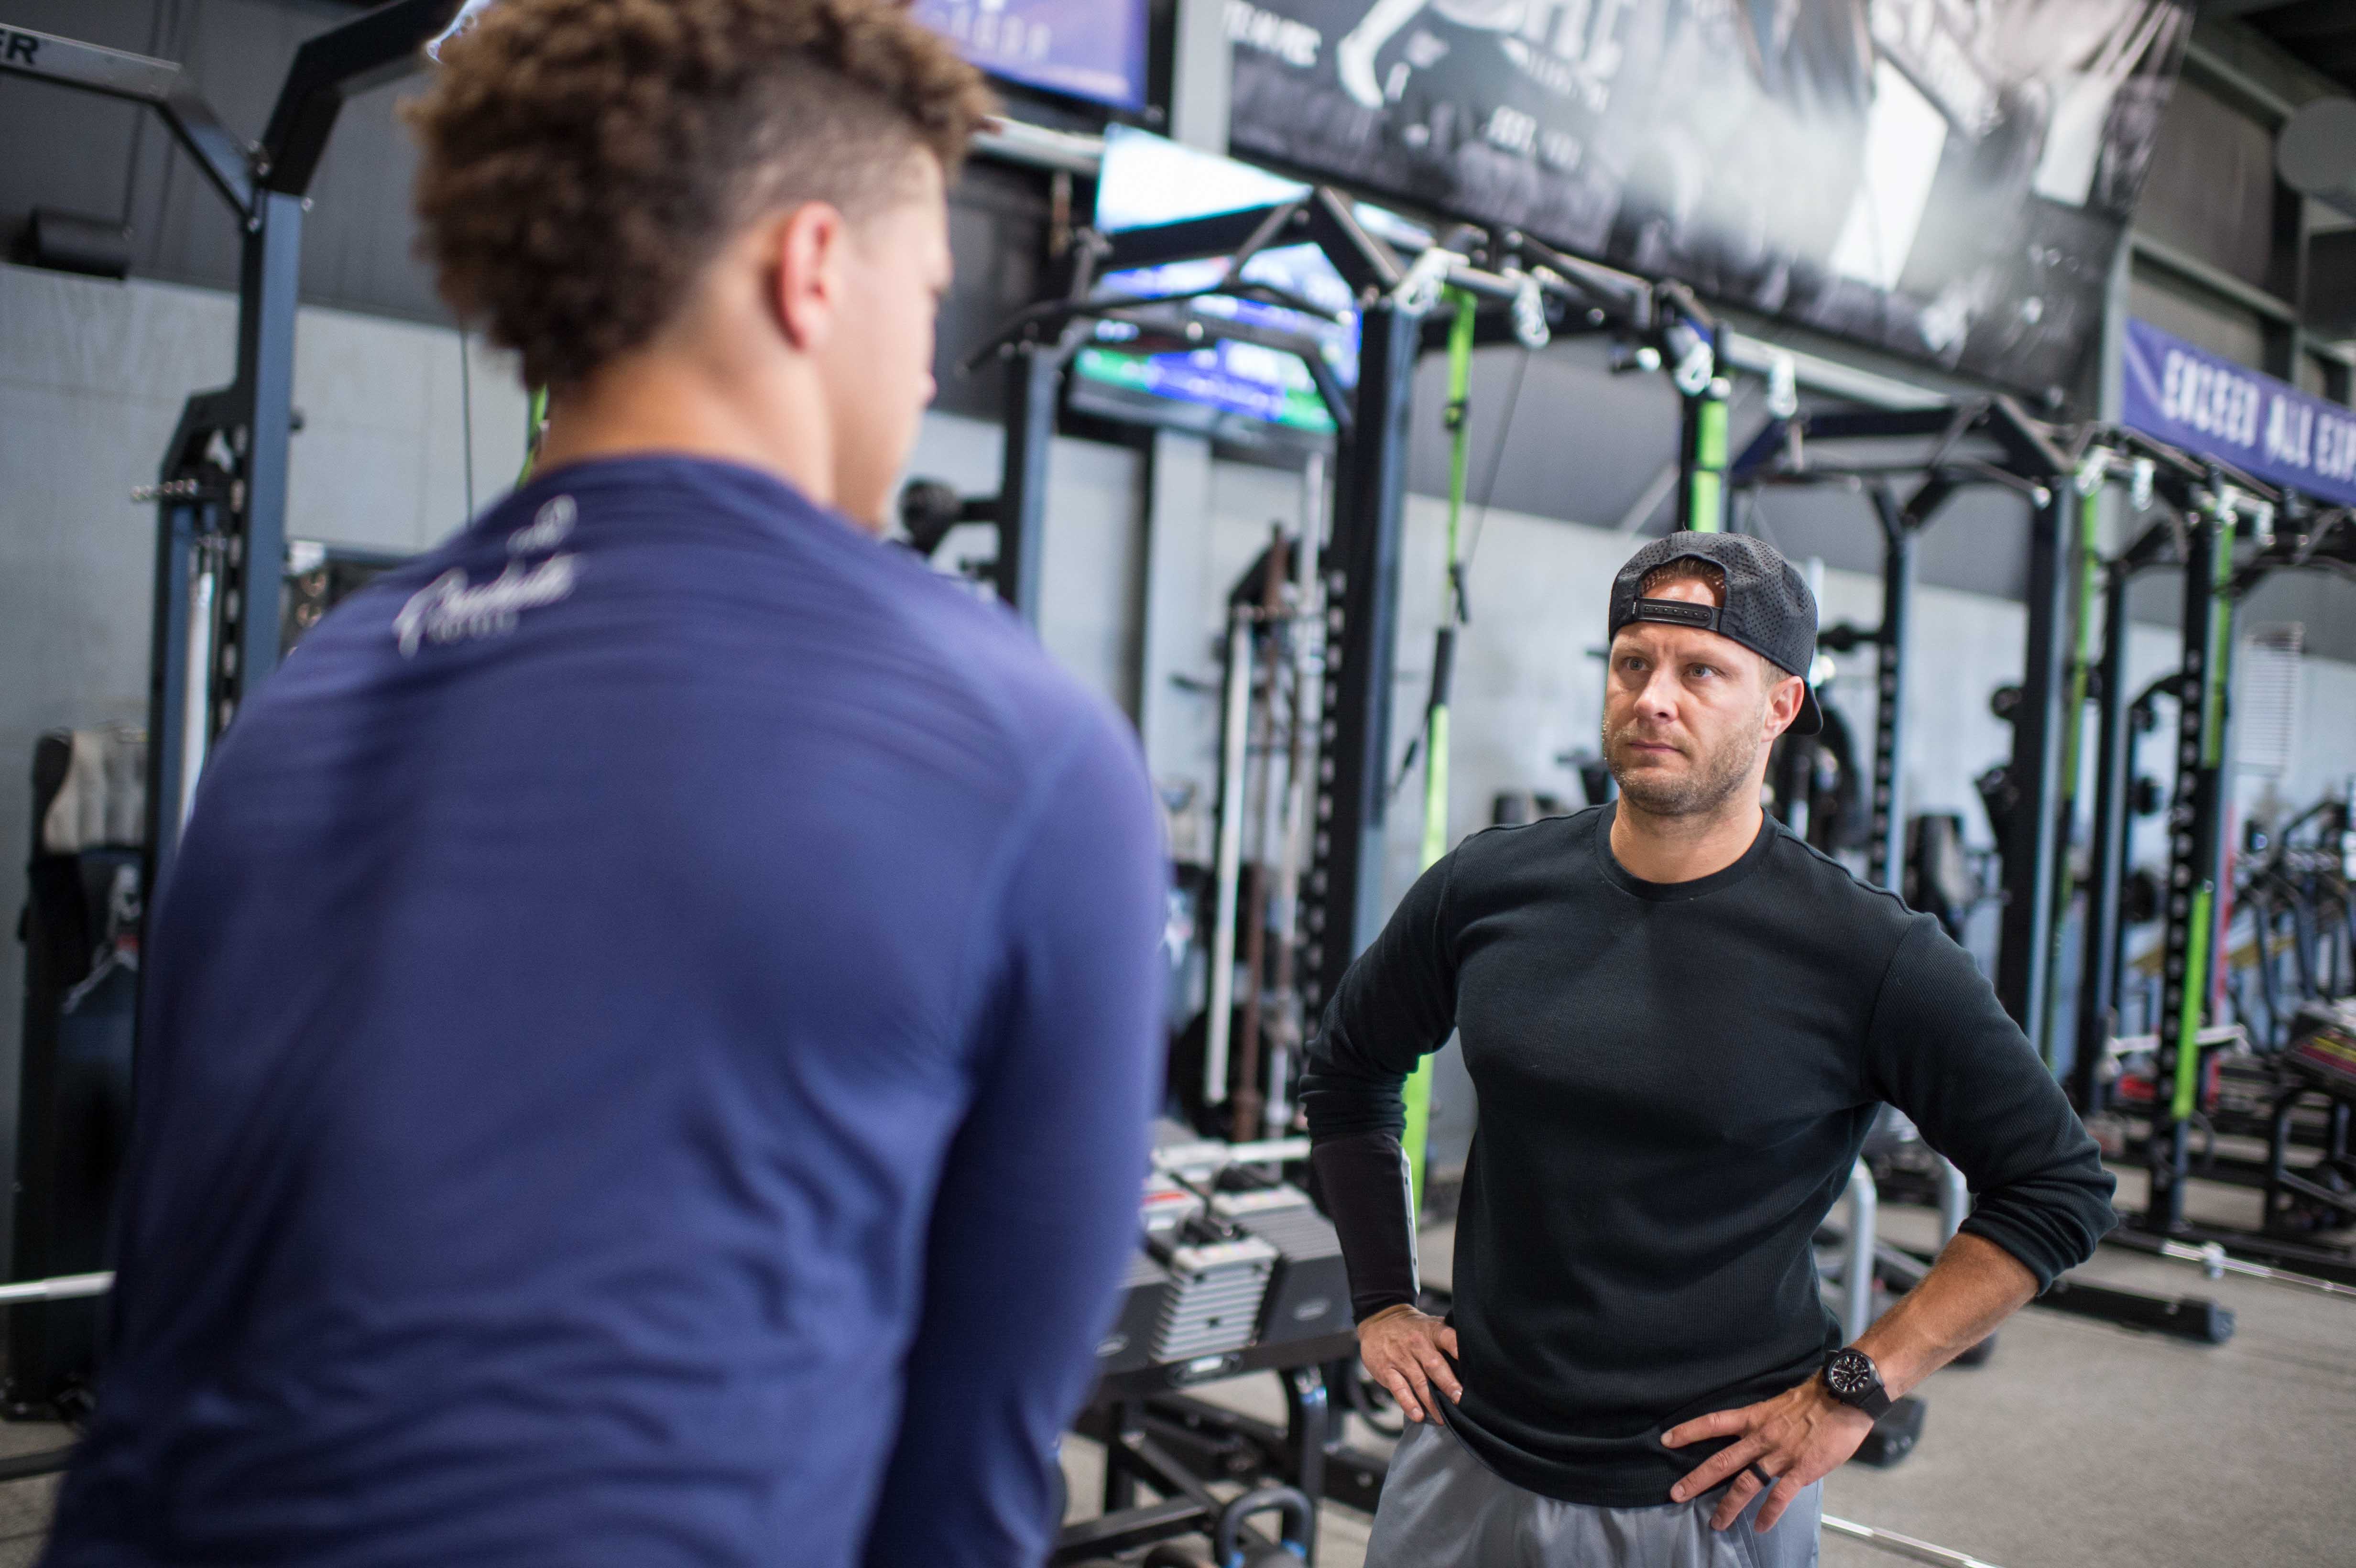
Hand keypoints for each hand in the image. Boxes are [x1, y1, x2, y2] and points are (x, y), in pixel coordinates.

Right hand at [1356, 1304, 1460, 1424]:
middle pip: (1435, 1365)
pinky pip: (1399, 1388)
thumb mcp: (1431, 1326)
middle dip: (1448, 1384)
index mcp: (1432, 1331)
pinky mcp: (1386, 1370)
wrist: (1378, 1321)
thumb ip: (1449, 1340)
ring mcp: (1401, 1357)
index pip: (1448, 1338)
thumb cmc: (1413, 1329)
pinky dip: (1408, 1403)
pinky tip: (1418, 1415)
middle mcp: (1417, 1343)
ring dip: (1432, 1402)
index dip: (1458, 1350)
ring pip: (1419, 1382)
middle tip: (1459, 1400)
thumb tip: (1475, 1363)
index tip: (1471, 1366)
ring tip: (1443, 1418)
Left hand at [1662, 1376, 1875, 1530]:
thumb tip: (1757, 1439)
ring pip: (1746, 1484)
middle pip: (1721, 1461)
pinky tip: (1761, 1527)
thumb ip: (1766, 1424)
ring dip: (1728, 1506)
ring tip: (1716, 1524)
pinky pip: (1780, 1496)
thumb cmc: (1815, 1399)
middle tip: (1675, 1494)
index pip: (1713, 1423)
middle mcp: (1761, 1437)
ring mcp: (1779, 1455)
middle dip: (1696, 1479)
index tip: (1665, 1439)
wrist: (1844, 1397)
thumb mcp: (1780, 1406)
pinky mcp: (1801, 1469)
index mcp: (1754, 1418)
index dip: (1688, 1431)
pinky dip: (1769, 1513)